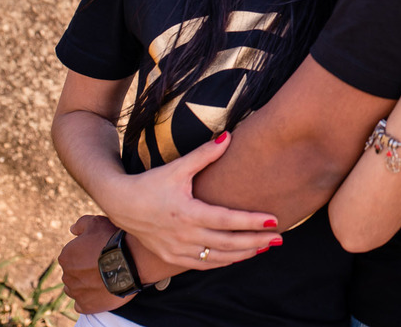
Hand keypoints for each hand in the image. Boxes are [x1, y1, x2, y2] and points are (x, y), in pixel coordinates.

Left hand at [58, 215, 130, 313]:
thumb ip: (81, 224)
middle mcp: (67, 275)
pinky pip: (82, 304)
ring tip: (104, 278)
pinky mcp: (86, 305)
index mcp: (66, 256)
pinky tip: (100, 292)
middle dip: (84, 269)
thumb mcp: (97, 223)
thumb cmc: (113, 240)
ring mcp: (76, 292)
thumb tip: (72, 229)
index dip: (85, 253)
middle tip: (103, 264)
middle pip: (73, 273)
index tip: (98, 252)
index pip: (71, 256)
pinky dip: (89, 299)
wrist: (131, 261)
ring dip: (85, 284)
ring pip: (76, 289)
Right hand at [96, 131, 281, 269]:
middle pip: (227, 243)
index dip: (251, 222)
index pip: (226, 220)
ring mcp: (178, 250)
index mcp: (187, 213)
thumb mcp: (177, 168)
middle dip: (255, 242)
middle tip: (279, 239)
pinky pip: (204, 264)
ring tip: (265, 247)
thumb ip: (204, 155)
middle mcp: (184, 235)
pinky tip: (240, 256)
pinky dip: (224, 261)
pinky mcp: (173, 258)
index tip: (274, 221)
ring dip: (243, 254)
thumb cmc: (151, 183)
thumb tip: (229, 136)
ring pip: (218, 257)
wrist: (121, 204)